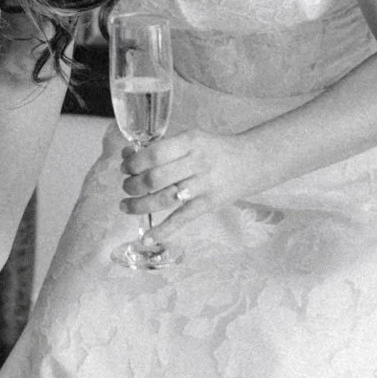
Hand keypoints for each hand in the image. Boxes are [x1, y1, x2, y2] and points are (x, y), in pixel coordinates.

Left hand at [120, 129, 269, 243]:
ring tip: (126, 206)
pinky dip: (163, 231)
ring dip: (139, 205)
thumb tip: (128, 155)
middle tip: (126, 187)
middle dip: (133, 185)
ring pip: (164, 199)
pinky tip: (147, 238)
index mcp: (190, 142)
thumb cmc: (214, 149)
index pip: (155, 154)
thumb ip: (163, 147)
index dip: (134, 163)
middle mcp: (196, 163)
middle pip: (156, 178)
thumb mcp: (191, 139)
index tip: (124, 167)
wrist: (251, 162)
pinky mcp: (208, 205)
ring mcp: (203, 186)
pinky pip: (182, 219)